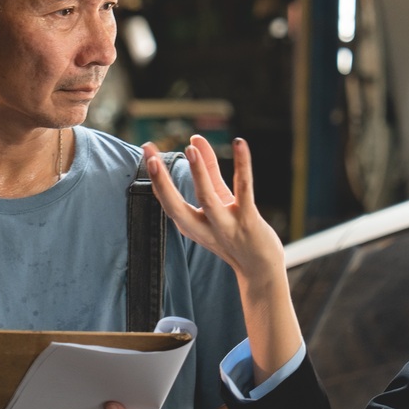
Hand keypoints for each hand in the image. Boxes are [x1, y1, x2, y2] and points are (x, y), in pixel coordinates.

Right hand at [147, 134, 286, 286]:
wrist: (261, 268)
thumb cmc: (236, 231)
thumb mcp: (219, 200)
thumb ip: (207, 170)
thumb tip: (194, 140)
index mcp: (191, 225)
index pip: (167, 201)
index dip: (156, 177)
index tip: (147, 150)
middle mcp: (204, 228)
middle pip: (176, 206)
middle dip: (161, 181)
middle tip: (149, 155)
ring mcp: (226, 226)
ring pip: (208, 199)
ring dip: (199, 174)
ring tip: (190, 148)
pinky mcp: (248, 221)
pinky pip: (244, 190)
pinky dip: (242, 166)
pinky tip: (239, 144)